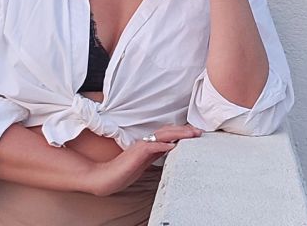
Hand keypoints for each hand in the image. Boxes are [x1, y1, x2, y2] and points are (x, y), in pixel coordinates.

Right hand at [88, 124, 202, 195]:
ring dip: (178, 133)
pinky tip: (173, 146)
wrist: (108, 176)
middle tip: (199, 132)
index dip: (182, 132)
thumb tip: (172, 149)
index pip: (169, 133)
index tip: (196, 133)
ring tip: (191, 135)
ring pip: (162, 135)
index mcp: (150, 143)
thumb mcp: (146, 162)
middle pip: (168, 131)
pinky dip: (163, 145)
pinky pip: (151, 146)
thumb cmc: (126, 171)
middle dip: (185, 130)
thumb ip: (157, 154)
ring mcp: (141, 146)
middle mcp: (147, 141)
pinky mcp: (137, 153)